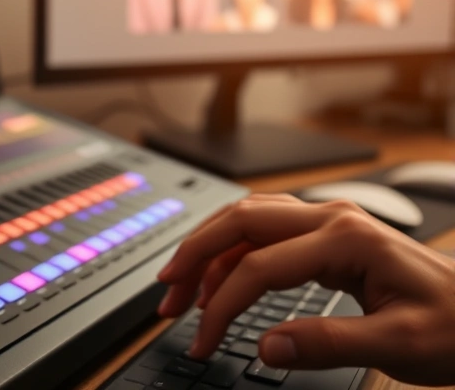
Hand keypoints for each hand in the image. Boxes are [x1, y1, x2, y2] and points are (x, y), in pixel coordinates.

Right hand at [158, 194, 454, 385]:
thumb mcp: (400, 346)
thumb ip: (328, 344)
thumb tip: (266, 347)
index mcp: (347, 239)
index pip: (258, 267)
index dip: (221, 306)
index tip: (203, 341)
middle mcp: (332, 218)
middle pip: (239, 221)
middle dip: (194, 257)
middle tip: (166, 296)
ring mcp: (330, 221)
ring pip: (247, 219)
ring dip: (208, 249)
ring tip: (180, 288)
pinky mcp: (330, 235)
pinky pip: (265, 231)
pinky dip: (232, 251)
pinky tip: (220, 277)